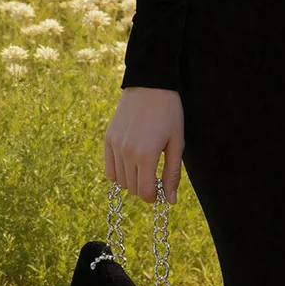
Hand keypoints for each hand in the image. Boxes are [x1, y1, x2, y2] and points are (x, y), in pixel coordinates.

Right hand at [104, 86, 183, 204]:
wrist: (151, 84)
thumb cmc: (169, 112)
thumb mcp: (177, 142)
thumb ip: (172, 173)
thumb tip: (170, 201)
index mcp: (146, 155)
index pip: (145, 193)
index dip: (154, 196)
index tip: (161, 190)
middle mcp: (127, 152)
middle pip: (132, 188)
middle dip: (145, 188)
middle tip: (155, 176)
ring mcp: (115, 145)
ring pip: (119, 181)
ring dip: (132, 180)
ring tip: (144, 166)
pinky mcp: (108, 138)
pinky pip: (109, 168)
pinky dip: (118, 172)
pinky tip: (130, 163)